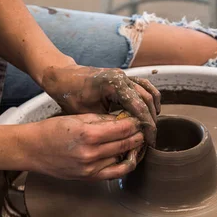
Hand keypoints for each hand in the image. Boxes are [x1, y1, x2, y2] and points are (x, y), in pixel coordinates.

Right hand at [24, 113, 144, 179]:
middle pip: (125, 144)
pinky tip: (128, 157)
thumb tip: (122, 120)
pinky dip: (125, 165)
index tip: (138, 120)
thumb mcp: (76, 119)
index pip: (122, 129)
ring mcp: (91, 168)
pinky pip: (114, 173)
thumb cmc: (51, 131)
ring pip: (123, 159)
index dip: (134, 124)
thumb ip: (101, 120)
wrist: (32, 150)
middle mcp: (91, 153)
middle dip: (137, 136)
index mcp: (88, 135)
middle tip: (142, 130)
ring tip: (136, 142)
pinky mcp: (89, 177)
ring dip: (133, 150)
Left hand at [41, 64, 160, 146]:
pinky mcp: (125, 78)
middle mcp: (122, 77)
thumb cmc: (71, 95)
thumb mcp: (87, 114)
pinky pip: (145, 87)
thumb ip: (108, 123)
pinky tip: (151, 112)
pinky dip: (150, 99)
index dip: (147, 126)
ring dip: (152, 110)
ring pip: (149, 92)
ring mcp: (125, 76)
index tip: (149, 140)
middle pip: (146, 100)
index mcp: (113, 84)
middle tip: (151, 138)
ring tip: (151, 127)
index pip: (138, 107)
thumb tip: (126, 137)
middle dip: (151, 121)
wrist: (63, 77)